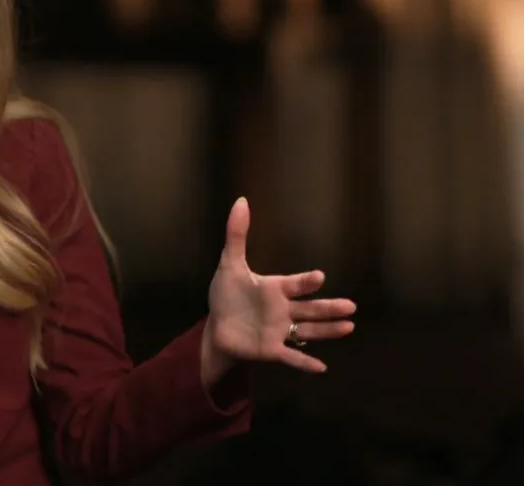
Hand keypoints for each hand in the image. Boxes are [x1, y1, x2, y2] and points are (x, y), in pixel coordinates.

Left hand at [204, 197, 355, 373]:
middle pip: (310, 308)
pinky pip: (290, 356)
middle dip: (329, 308)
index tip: (319, 277)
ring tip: (349, 327)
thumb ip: (236, 235)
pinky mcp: (271, 350)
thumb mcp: (229, 265)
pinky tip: (322, 367)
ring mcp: (279, 331)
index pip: (294, 284)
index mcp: (275, 289)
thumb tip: (241, 200)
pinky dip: (304, 363)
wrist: (217, 328)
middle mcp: (283, 310)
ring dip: (328, 330)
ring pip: (308, 330)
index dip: (305, 281)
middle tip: (351, 306)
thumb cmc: (227, 296)